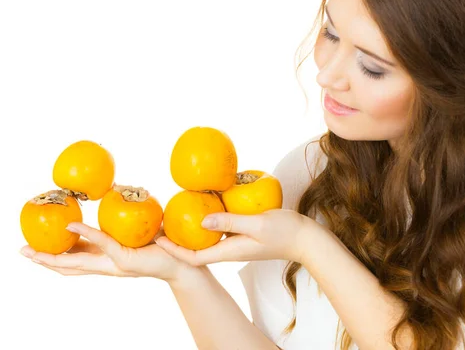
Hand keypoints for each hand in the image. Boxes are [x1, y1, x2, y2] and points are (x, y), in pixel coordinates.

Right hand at [20, 222, 190, 282]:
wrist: (184, 261)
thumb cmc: (162, 242)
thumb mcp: (135, 227)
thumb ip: (122, 213)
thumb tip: (116, 186)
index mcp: (105, 258)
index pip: (74, 257)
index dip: (54, 253)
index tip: (34, 245)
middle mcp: (106, 265)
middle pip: (68, 266)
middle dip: (44, 260)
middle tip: (22, 251)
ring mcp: (113, 265)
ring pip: (77, 263)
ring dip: (54, 257)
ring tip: (34, 251)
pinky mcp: (124, 260)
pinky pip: (102, 244)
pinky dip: (86, 233)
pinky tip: (72, 224)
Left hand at [155, 209, 316, 265]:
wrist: (307, 239)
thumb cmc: (285, 232)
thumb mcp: (257, 224)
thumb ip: (230, 221)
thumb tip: (201, 221)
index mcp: (230, 251)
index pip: (194, 258)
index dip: (174, 251)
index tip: (158, 239)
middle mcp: (230, 249)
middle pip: (197, 249)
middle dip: (178, 241)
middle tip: (162, 225)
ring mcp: (238, 243)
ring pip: (208, 239)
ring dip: (192, 230)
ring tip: (178, 214)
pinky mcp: (245, 235)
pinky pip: (222, 230)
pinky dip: (210, 221)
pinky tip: (207, 206)